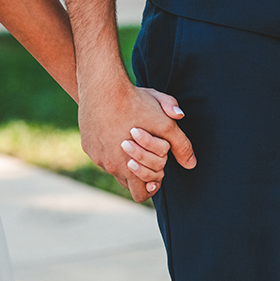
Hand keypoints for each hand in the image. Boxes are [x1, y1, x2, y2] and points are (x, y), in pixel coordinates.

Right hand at [80, 78, 195, 202]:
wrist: (102, 86)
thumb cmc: (136, 104)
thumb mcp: (165, 123)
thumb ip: (181, 145)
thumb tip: (192, 164)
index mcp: (130, 168)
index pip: (142, 194)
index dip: (153, 183)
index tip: (159, 169)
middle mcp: (110, 167)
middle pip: (128, 184)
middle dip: (141, 173)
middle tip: (148, 155)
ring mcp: (97, 156)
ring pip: (114, 167)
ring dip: (125, 160)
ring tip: (133, 139)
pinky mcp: (87, 145)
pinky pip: (101, 153)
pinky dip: (110, 147)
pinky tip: (117, 129)